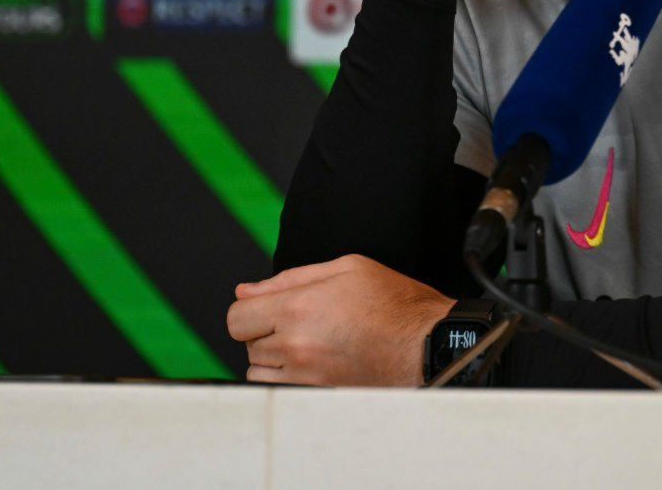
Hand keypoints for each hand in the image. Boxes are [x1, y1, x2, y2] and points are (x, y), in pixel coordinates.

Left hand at [227, 255, 451, 386]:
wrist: (424, 345)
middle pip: (246, 343)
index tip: (267, 308)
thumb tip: (246, 291)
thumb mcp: (346, 267)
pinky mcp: (315, 395)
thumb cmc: (393, 304)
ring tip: (305, 341)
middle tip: (298, 320)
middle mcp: (295, 345)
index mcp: (298, 307)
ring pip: (257, 370)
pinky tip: (311, 361)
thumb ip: (290, 278)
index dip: (249, 309)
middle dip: (264, 329)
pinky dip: (284, 376)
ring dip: (271, 355)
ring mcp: (304, 375)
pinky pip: (276, 388)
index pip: (237, 318)